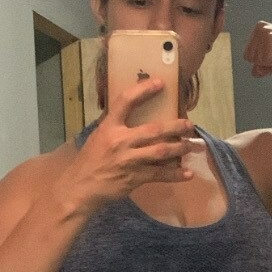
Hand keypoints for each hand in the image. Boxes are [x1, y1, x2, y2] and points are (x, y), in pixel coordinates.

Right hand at [59, 77, 201, 212]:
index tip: (160, 83)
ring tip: (192, 145)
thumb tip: (133, 116)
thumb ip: (115, 127)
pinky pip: (160, 174)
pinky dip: (175, 174)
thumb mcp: (98, 137)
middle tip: (189, 124)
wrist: (79, 188)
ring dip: (180, 147)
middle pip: (154, 130)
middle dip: (175, 126)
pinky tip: (188, 174)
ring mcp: (129, 160)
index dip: (144, 90)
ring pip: (161, 151)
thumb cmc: (88, 162)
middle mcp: (120, 141)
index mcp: (109, 127)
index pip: (125, 101)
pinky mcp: (135, 178)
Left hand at [243, 21, 271, 76]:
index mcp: (258, 30)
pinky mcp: (271, 38)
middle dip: (266, 62)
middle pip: (249, 58)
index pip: (247, 56)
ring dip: (271, 62)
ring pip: (257, 60)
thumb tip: (254, 72)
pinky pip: (266, 61)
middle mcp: (260, 28)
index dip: (262, 61)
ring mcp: (265, 32)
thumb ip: (261, 68)